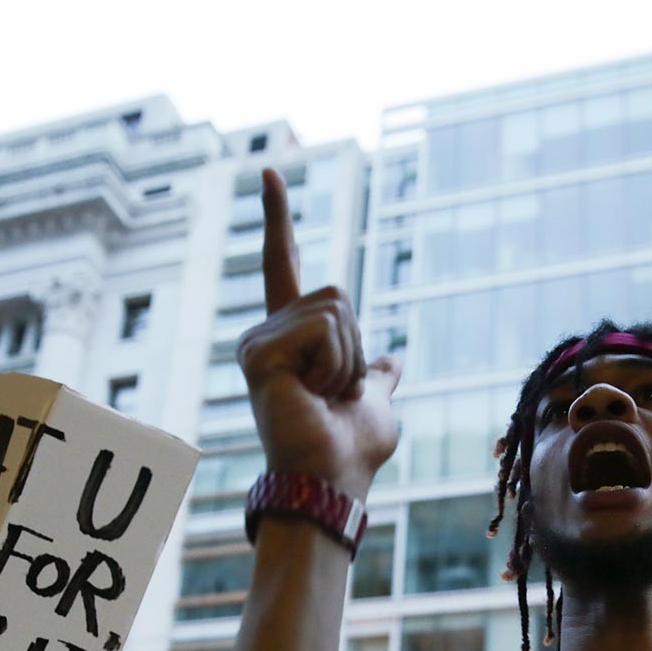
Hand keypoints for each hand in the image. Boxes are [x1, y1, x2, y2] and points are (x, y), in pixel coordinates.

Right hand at [235, 169, 401, 498]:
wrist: (333, 482)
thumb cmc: (350, 451)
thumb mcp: (376, 403)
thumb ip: (378, 377)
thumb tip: (393, 362)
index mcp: (290, 338)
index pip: (283, 265)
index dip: (278, 219)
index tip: (270, 169)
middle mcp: (265, 332)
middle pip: (337, 295)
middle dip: (355, 346)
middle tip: (335, 393)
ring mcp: (258, 341)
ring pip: (334, 311)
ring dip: (347, 359)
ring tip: (323, 398)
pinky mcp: (259, 353)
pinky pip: (323, 330)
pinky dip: (334, 365)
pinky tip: (310, 396)